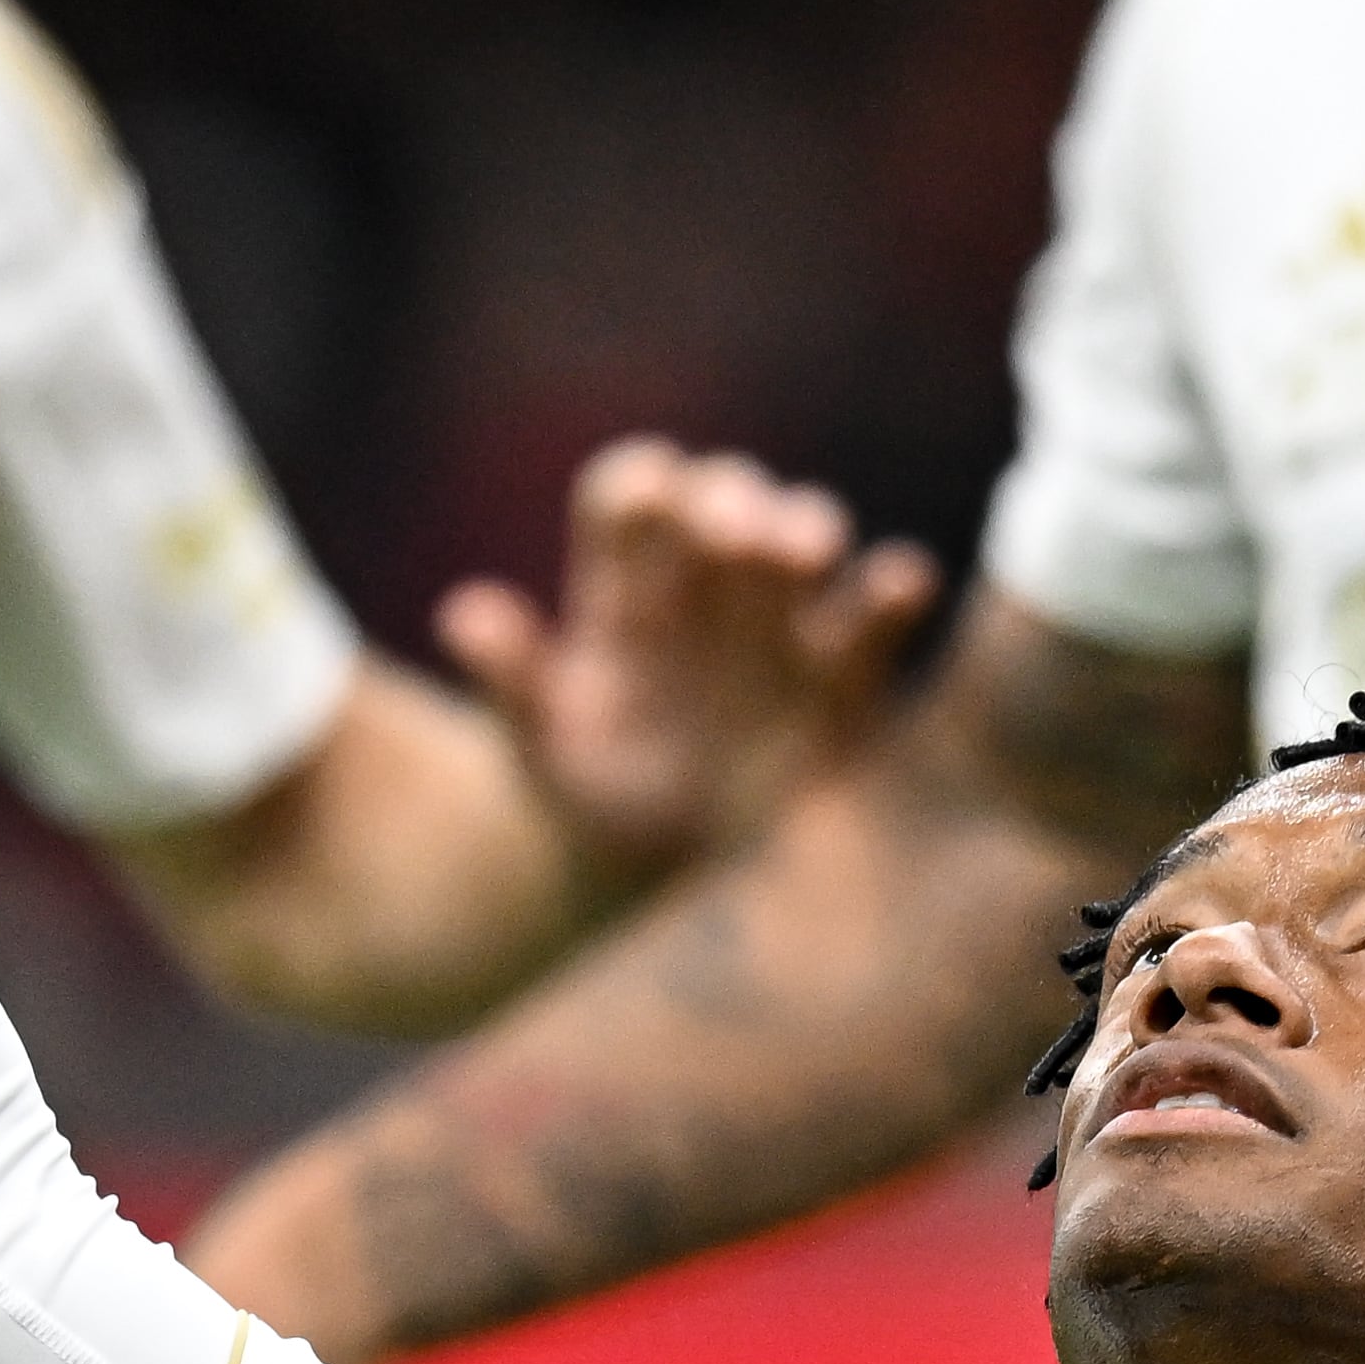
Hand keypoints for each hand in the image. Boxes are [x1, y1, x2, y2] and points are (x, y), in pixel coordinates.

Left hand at [437, 438, 940, 886]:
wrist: (664, 876)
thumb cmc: (593, 794)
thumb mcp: (541, 747)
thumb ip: (513, 680)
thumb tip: (463, 614)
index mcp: (622, 589)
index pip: (630, 501)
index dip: (640, 487)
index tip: (648, 495)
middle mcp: (706, 586)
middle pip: (723, 501)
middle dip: (732, 501)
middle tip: (734, 535)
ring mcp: (779, 624)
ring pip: (804, 537)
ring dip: (807, 528)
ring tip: (804, 551)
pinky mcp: (842, 676)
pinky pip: (876, 619)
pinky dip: (894, 592)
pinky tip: (902, 581)